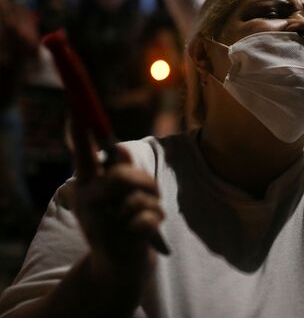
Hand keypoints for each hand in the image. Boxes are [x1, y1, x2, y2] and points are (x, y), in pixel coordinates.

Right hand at [69, 118, 163, 291]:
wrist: (119, 266)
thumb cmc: (118, 222)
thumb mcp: (115, 195)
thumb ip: (118, 170)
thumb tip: (118, 147)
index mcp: (87, 187)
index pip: (83, 156)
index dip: (80, 134)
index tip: (76, 110)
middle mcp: (89, 203)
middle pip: (123, 176)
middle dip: (144, 181)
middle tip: (149, 192)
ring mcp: (101, 224)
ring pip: (140, 198)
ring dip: (153, 204)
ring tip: (145, 215)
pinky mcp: (118, 242)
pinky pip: (148, 219)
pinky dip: (154, 223)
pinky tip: (145, 232)